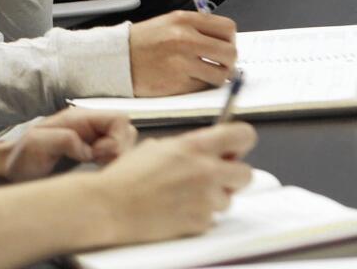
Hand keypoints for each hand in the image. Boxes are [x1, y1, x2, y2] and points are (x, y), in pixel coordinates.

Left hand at [0, 108, 137, 183]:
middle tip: (98, 163)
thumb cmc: (21, 157)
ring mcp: (90, 139)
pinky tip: (96, 171)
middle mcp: (88, 126)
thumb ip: (62, 140)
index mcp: (78, 118)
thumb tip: (86, 147)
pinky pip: (113, 155)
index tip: (99, 155)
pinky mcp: (90, 153)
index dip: (117, 138)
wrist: (11, 169)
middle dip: (119, 149)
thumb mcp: (35, 145)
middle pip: (125, 130)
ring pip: (122, 142)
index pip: (118, 118)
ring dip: (116, 157)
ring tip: (96, 167)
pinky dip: (111, 164)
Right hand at [94, 122, 256, 244]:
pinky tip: (177, 209)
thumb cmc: (128, 176)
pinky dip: (199, 215)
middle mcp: (205, 171)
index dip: (240, 142)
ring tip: (184, 196)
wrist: (111, 205)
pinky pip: (211, 218)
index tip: (234, 148)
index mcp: (194, 146)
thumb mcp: (159, 147)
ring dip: (212, 198)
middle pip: (246, 173)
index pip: (242, 135)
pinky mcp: (200, 222)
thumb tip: (209, 150)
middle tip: (213, 177)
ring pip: (228, 199)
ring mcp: (205, 199)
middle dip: (232, 176)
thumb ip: (189, 147)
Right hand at [128, 10, 236, 95]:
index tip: (224, 47)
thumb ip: (197, 29)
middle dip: (229, 62)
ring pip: (221, 74)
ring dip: (218, 77)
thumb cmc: (144, 42)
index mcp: (185, 20)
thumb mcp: (169, 23)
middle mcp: (185, 39)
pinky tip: (188, 80)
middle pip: (230, 53)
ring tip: (206, 75)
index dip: (230, 40)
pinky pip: (203, 87)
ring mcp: (181, 62)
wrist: (116, 59)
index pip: (228, 29)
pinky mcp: (177, 83)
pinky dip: (200, 86)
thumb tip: (226, 43)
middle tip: (220, 65)